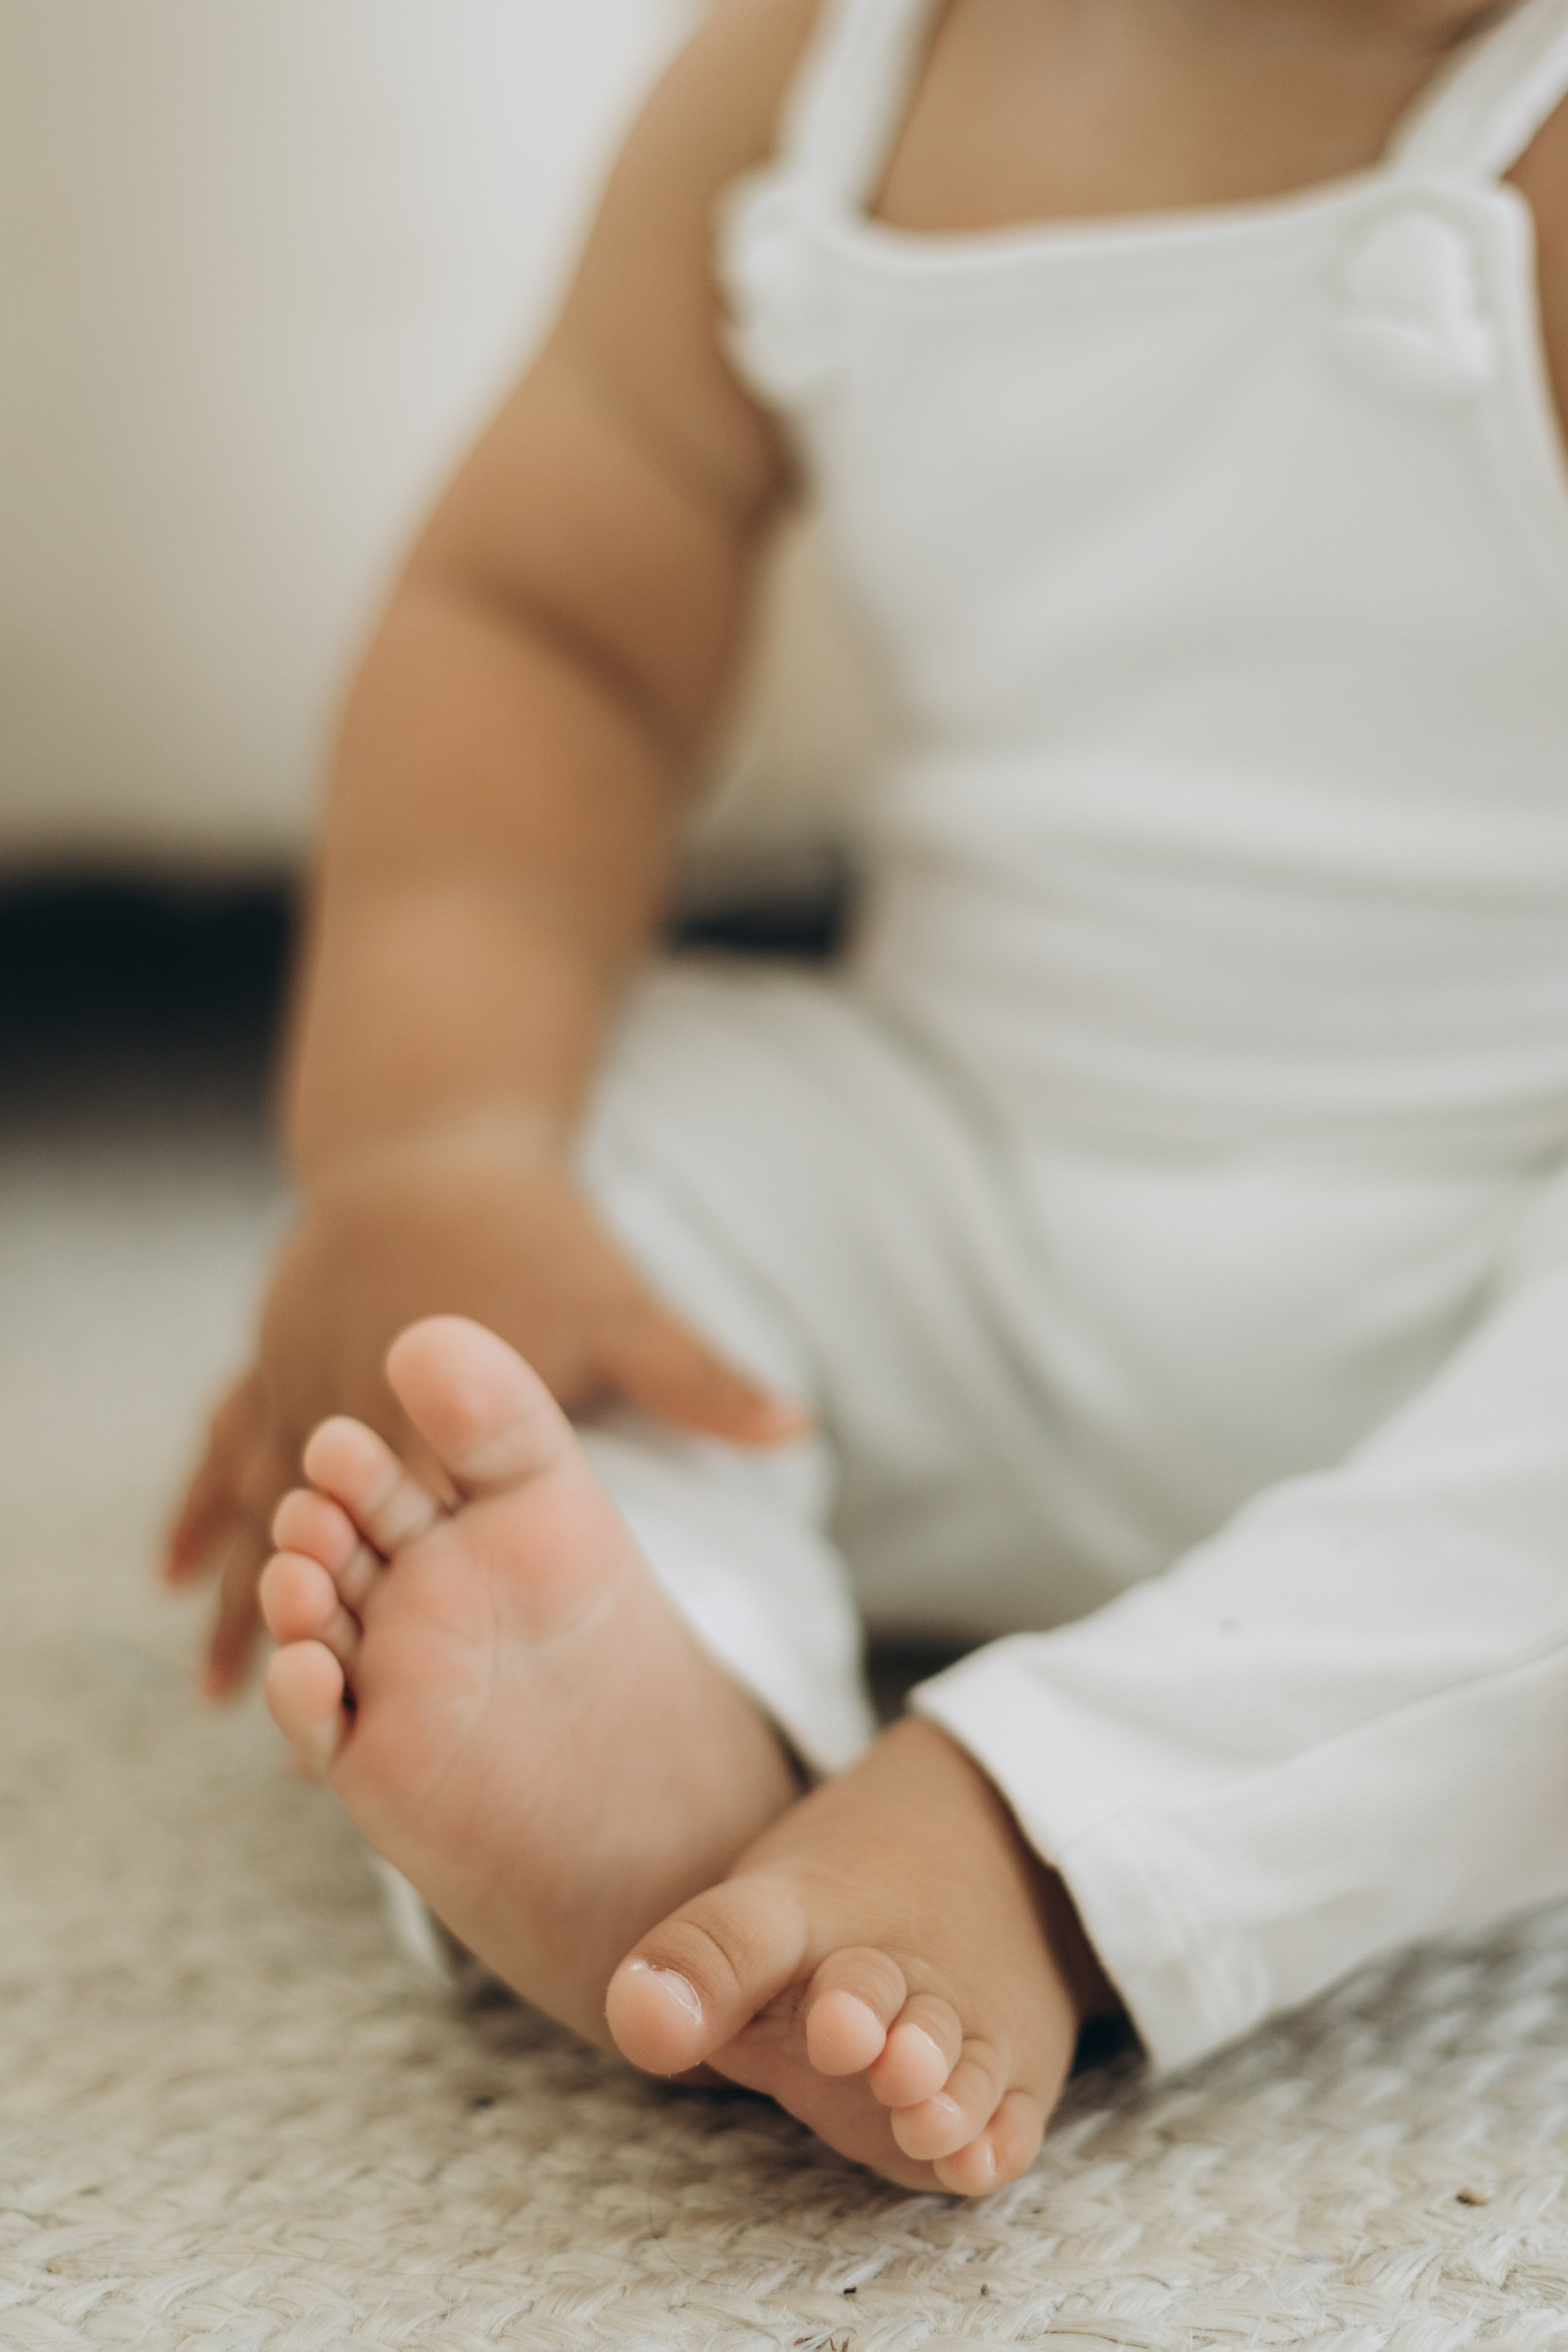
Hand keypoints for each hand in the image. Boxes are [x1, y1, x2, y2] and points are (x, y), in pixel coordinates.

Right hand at [163, 1134, 806, 1693]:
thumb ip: (698, 1378)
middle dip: (304, 1623)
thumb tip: (799, 1429)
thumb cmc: (537, 1232)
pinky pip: (222, 1446)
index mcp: (438, 1413)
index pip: (419, 1534)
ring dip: (239, 1594)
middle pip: (321, 1533)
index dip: (408, 1618)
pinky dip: (197, 1511)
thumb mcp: (620, 1306)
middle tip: (289, 1734)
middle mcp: (352, 1402)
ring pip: (256, 1504)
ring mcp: (295, 1376)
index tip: (403, 1704)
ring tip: (223, 1693)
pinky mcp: (269, 1356)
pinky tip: (172, 1575)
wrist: (433, 1134)